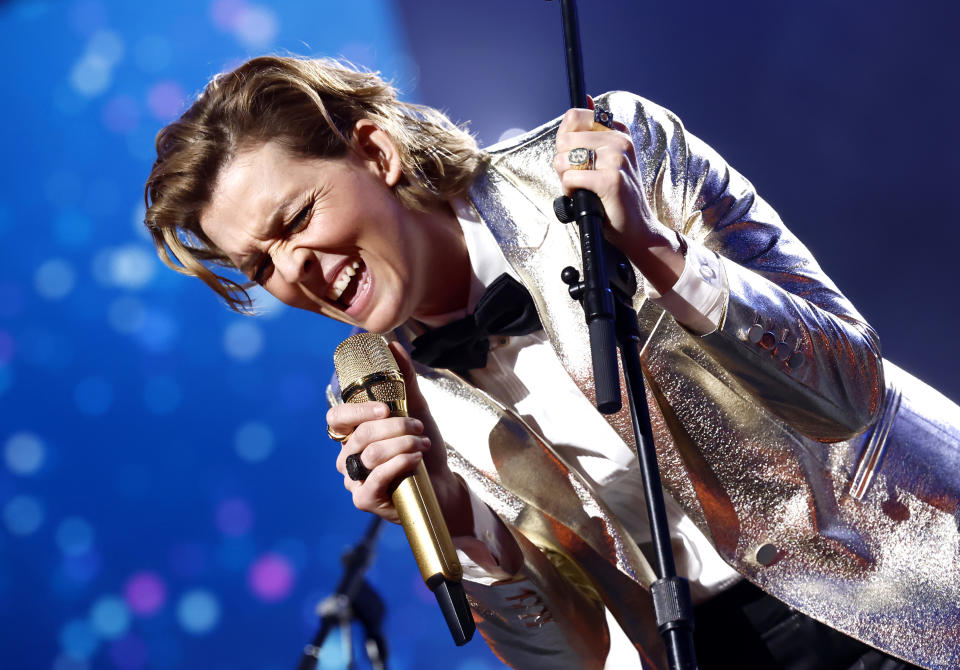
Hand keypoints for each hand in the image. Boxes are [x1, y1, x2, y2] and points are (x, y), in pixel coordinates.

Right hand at [326, 342, 468, 528]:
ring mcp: (354, 480)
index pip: (336, 418)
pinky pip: (376, 478)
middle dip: (395, 427)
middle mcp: (348, 457)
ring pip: (370, 454)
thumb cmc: (423, 449)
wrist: (442, 486)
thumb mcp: (417, 410)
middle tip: (417, 428)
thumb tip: (393, 344)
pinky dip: (400, 463)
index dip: (356, 411)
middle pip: (360, 435)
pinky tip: (416, 459)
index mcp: (353, 435)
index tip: (385, 408)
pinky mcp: (364, 500)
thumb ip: (404, 379)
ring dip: (403, 444)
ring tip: (422, 444)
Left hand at [553, 99, 684, 293]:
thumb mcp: (608, 157)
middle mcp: (619, 141)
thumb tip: (586, 97)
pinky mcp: (611, 180)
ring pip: (565, 159)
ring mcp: (616, 159)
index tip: (573, 157)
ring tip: (582, 188)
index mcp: (617, 132)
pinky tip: (583, 197)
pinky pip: (571, 178)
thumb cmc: (616, 196)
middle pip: (564, 139)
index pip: (574, 117)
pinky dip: (570, 190)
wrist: (637, 228)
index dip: (564, 140)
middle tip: (578, 177)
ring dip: (565, 178)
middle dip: (562, 162)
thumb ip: (593, 130)